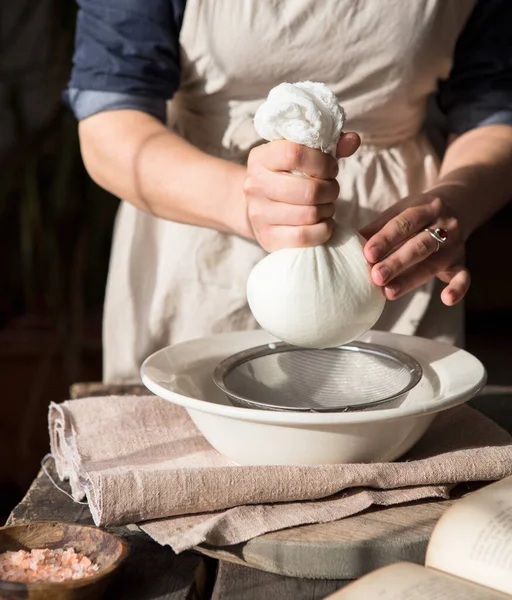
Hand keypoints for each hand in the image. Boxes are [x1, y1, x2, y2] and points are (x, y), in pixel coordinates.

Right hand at [244, 133, 360, 251]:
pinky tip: (321, 222)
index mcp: (260, 158)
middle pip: (308, 190)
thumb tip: (353, 140)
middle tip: (330, 190)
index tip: (331, 168)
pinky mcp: (267, 238)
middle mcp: (254, 185)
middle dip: (330, 190)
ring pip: (310, 214)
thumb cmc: (286, 177)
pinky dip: (323, 230)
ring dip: (327, 210)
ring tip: (325, 206)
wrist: (258, 208)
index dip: (322, 162)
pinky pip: (305, 236)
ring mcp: (259, 214)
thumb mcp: (302, 156)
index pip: (294, 154)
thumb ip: (329, 146)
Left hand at [360, 193, 469, 305]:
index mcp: (425, 207)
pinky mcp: (461, 262)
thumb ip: (376, 229)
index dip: (385, 239)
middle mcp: (444, 224)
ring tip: (389, 292)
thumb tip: (348, 246)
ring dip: (410, 279)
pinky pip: (464, 277)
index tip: (367, 254)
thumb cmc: (414, 215)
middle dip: (396, 262)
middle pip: (419, 246)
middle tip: (376, 276)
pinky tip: (447, 299)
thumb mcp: (398, 212)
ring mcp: (455, 245)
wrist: (456, 205)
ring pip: (434, 264)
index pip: (404, 223)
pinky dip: (458, 288)